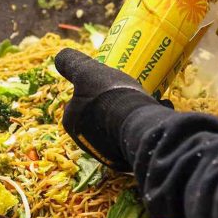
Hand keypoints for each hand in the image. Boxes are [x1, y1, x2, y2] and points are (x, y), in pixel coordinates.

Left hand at [55, 49, 158, 171]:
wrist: (138, 126)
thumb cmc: (109, 96)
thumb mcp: (87, 72)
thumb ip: (71, 63)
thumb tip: (60, 55)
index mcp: (73, 123)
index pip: (81, 103)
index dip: (96, 92)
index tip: (112, 85)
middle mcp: (86, 142)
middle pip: (102, 117)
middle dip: (117, 106)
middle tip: (133, 94)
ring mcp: (108, 154)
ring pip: (121, 129)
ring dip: (133, 117)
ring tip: (150, 104)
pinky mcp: (128, 162)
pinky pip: (136, 140)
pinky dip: (145, 128)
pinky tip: (157, 117)